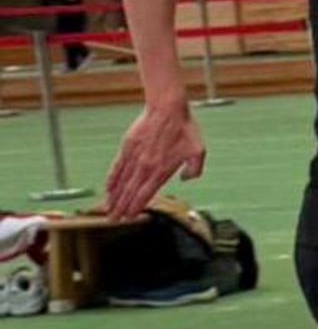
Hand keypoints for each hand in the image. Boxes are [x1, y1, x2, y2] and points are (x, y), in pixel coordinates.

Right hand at [105, 102, 205, 220]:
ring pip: (122, 182)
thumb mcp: (198, 151)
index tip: (129, 218)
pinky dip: (112, 178)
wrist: (168, 108)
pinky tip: (107, 188)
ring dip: (114, 197)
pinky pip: (117, 166)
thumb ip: (194, 169)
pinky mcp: (127, 147)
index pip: (146, 194)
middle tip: (114, 220)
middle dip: (121, 207)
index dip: (136, 207)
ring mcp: (134, 157)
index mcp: (162, 170)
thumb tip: (186, 180)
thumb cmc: (185, 129)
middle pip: (130, 192)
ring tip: (108, 209)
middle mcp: (146, 166)